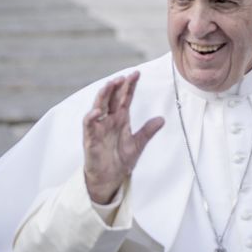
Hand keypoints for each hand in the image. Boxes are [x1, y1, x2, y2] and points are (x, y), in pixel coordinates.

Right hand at [83, 71, 163, 203]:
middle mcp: (109, 119)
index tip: (136, 73)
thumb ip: (148, 131)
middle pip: (112, 98)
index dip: (130, 86)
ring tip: (110, 85)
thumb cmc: (121, 159)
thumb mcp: (138, 144)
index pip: (125, 98)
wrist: (110, 177)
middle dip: (117, 86)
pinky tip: (97, 111)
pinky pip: (89, 126)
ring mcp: (99, 128)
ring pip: (99, 106)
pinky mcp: (91, 139)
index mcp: (121, 118)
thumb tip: (162, 119)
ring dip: (104, 95)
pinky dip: (91, 118)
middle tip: (124, 76)